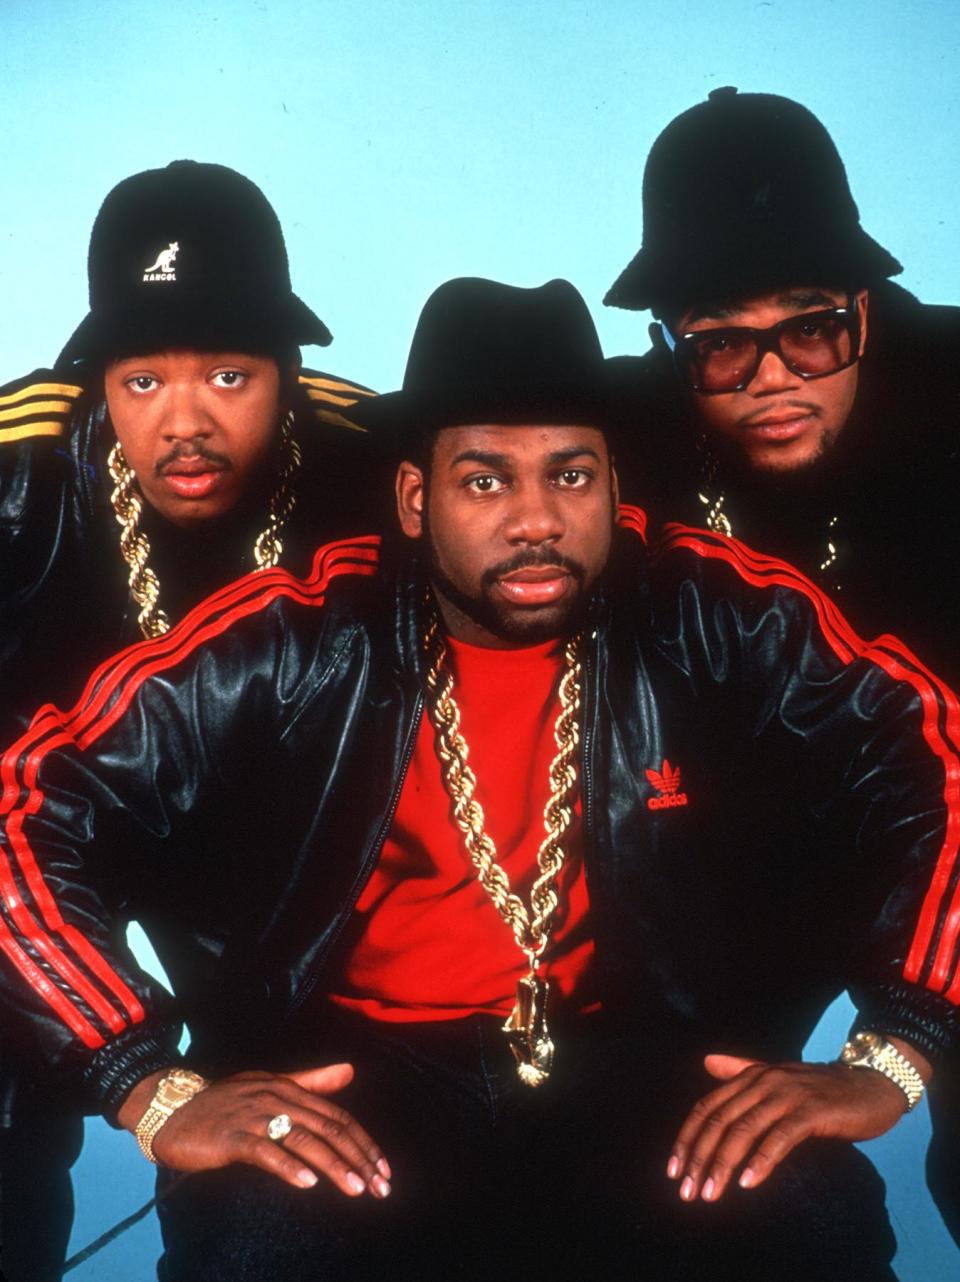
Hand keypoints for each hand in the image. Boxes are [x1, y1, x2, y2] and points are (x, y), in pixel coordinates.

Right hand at [123, 1063, 390, 1197]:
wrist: (172, 1108)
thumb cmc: (224, 1102)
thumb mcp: (270, 1085)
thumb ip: (312, 1081)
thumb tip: (350, 1071)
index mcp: (289, 1089)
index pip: (337, 1116)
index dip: (363, 1142)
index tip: (382, 1168)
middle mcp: (277, 1098)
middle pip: (328, 1128)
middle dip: (358, 1158)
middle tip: (380, 1186)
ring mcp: (255, 1117)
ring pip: (303, 1140)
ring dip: (333, 1166)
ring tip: (356, 1189)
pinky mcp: (232, 1137)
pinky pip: (265, 1152)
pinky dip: (288, 1167)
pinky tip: (307, 1184)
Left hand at [667, 1052, 912, 1202]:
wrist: (871, 1083)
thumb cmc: (822, 1088)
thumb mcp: (777, 1077)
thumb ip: (740, 1071)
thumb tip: (707, 1062)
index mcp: (751, 1076)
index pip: (706, 1107)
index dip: (687, 1139)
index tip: (674, 1170)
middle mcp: (763, 1082)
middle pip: (719, 1121)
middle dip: (699, 1158)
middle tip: (687, 1191)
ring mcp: (787, 1095)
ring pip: (744, 1130)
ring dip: (723, 1164)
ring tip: (710, 1194)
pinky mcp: (811, 1112)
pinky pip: (780, 1137)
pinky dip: (761, 1160)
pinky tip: (748, 1182)